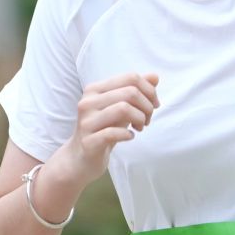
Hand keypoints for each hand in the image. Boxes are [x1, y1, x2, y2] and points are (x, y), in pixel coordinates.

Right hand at [50, 71, 159, 188]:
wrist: (80, 157)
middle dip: (147, 106)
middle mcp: (88, 102)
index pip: (131, 77)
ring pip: (124, 108)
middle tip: (147, 120)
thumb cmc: (104, 128)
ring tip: (139, 127)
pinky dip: (128, 134)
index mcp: (94, 89)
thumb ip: (136, 91)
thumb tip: (154, 77)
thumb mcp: (120, 106)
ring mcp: (87, 122)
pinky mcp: (88, 141)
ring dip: (140, 119)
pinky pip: (114, 132)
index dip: (149, 90)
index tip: (154, 105)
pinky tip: (129, 136)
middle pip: (130, 92)